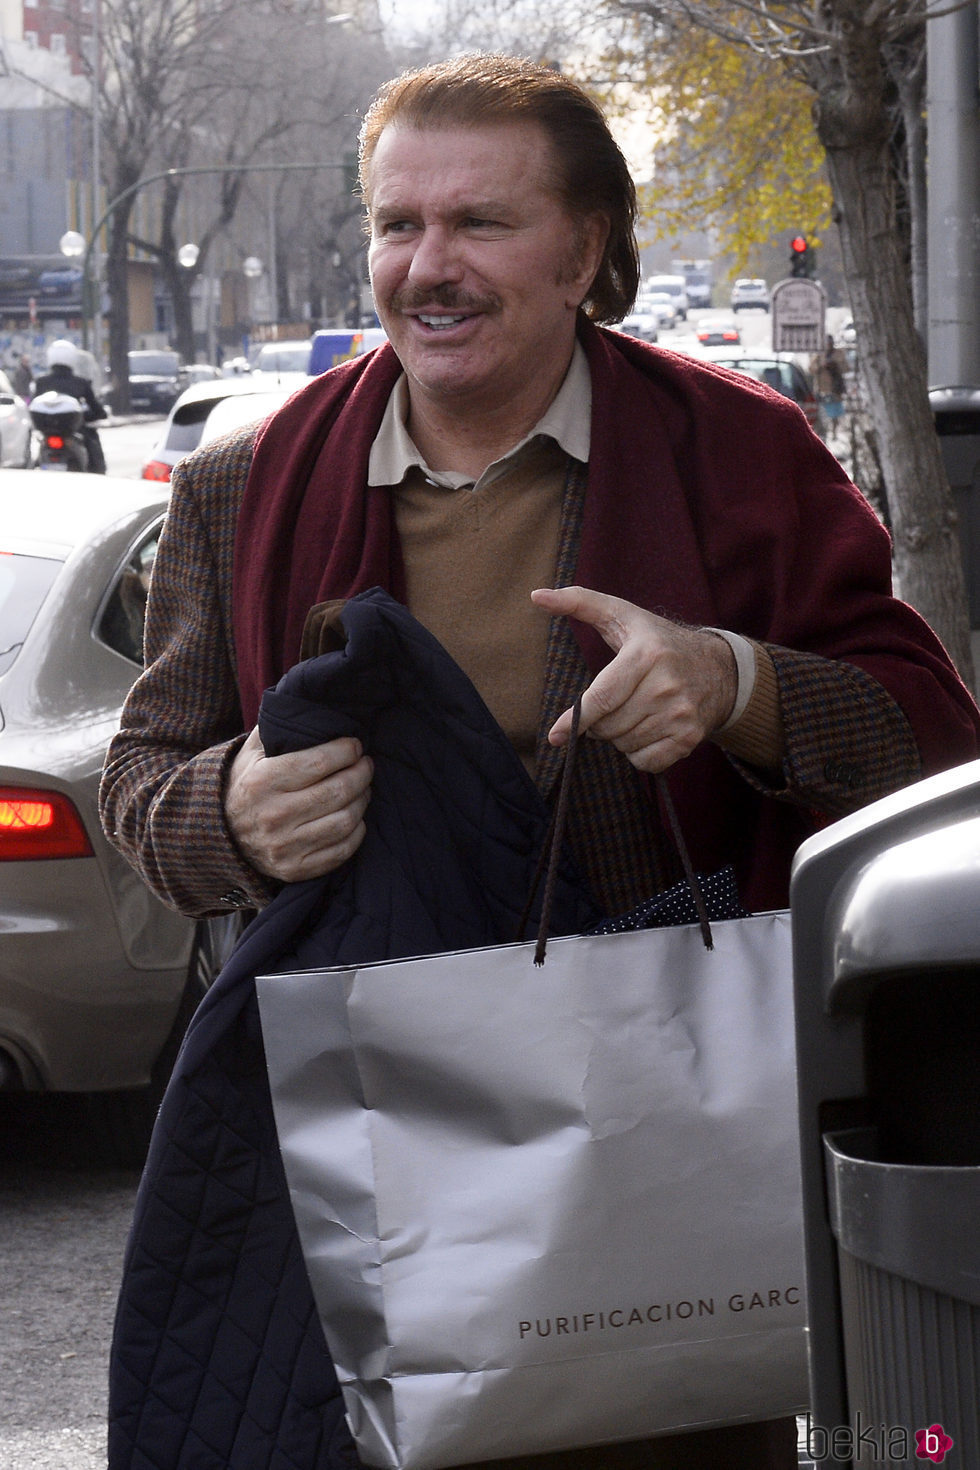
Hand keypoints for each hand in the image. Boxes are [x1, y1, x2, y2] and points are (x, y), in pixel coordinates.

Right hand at [225, 727, 372, 882]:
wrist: (220, 837)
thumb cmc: (245, 786)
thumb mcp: (251, 753)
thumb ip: (278, 728)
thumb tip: (308, 702)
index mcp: (263, 782)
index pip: (319, 762)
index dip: (346, 751)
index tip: (355, 745)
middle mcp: (273, 815)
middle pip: (337, 791)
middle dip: (361, 773)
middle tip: (366, 764)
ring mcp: (285, 846)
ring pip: (345, 820)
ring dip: (363, 800)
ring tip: (363, 788)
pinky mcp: (296, 869)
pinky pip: (342, 850)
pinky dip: (357, 831)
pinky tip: (355, 816)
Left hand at [531, 585, 737, 772]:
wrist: (719, 669)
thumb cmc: (658, 641)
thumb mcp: (624, 616)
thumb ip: (580, 603)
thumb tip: (537, 595)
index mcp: (647, 654)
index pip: (602, 697)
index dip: (575, 719)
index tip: (555, 736)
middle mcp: (667, 685)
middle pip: (608, 726)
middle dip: (600, 722)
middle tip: (614, 704)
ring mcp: (681, 714)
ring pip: (623, 744)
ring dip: (619, 736)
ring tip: (635, 711)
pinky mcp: (690, 738)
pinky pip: (644, 761)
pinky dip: (638, 753)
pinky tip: (648, 729)